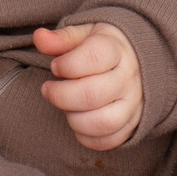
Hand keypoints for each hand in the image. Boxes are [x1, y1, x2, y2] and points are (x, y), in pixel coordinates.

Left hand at [34, 23, 142, 150]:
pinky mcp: (132, 124)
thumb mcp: (84, 35)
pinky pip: (109, 140)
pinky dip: (87, 137)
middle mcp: (128, 78)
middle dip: (61, 96)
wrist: (137, 61)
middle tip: (48, 90)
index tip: (55, 66)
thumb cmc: (102, 48)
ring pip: (104, 122)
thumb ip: (61, 38)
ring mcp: (133, 104)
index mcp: (116, 50)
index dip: (67, 65)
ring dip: (74, 119)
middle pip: (94, 94)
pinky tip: (77, 121)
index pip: (93, 58)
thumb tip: (39, 37)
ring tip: (65, 107)